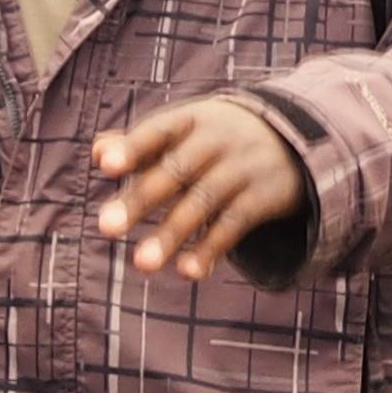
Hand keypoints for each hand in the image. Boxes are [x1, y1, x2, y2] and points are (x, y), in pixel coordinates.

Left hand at [93, 99, 306, 278]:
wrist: (294, 137)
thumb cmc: (216, 138)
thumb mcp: (184, 131)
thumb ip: (140, 144)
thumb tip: (97, 152)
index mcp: (190, 120)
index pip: (158, 131)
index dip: (132, 147)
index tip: (106, 166)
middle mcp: (216, 141)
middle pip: (175, 171)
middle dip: (140, 200)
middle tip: (105, 227)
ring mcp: (242, 168)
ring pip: (202, 202)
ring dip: (171, 234)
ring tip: (141, 264)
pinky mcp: (263, 197)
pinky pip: (234, 224)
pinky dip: (211, 249)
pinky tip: (187, 272)